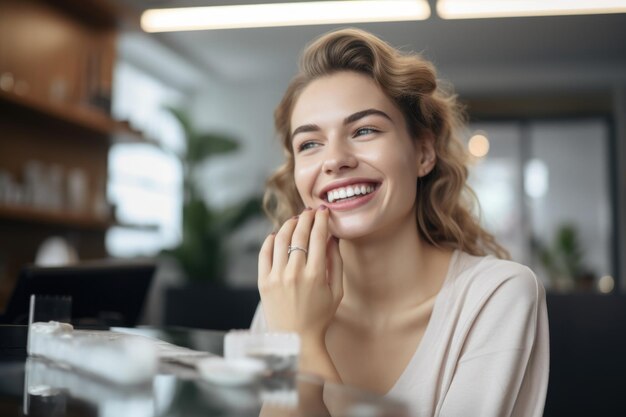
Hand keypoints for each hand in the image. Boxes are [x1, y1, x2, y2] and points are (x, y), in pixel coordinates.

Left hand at [258, 206, 343, 342]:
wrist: (295, 338)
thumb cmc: (320, 316)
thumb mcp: (336, 291)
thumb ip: (336, 263)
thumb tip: (332, 238)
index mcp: (316, 275)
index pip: (318, 236)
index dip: (321, 220)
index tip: (324, 211)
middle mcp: (295, 273)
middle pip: (299, 233)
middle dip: (306, 218)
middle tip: (310, 212)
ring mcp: (276, 276)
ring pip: (280, 239)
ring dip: (288, 224)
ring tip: (295, 220)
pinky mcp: (263, 281)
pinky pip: (265, 253)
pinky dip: (270, 240)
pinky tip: (276, 235)